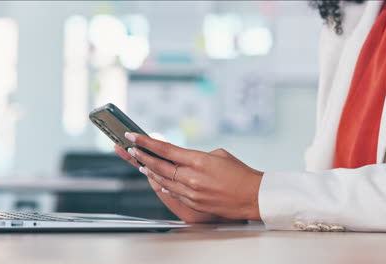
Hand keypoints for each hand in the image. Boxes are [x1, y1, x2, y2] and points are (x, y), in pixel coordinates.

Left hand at [120, 133, 263, 220]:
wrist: (254, 197)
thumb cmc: (241, 174)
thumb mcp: (220, 155)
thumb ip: (198, 155)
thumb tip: (185, 158)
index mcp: (198, 160)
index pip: (165, 149)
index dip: (146, 142)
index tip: (133, 136)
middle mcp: (192, 177)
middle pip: (158, 166)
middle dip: (142, 156)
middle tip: (131, 149)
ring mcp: (191, 192)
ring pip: (163, 180)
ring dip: (150, 171)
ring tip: (140, 164)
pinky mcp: (194, 203)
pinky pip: (173, 193)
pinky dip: (164, 185)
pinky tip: (157, 180)